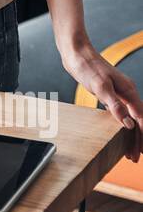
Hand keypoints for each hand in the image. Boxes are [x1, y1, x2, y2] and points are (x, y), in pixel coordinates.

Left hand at [62, 42, 142, 161]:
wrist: (76, 53)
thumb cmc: (87, 67)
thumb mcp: (100, 87)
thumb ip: (115, 105)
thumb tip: (129, 124)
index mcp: (129, 91)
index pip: (141, 119)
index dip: (141, 137)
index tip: (139, 153)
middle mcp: (127, 92)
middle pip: (138, 120)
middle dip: (138, 139)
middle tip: (134, 158)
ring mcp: (118, 92)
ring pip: (130, 117)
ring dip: (131, 134)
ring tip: (129, 150)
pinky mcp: (109, 92)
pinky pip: (121, 112)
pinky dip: (122, 124)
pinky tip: (118, 132)